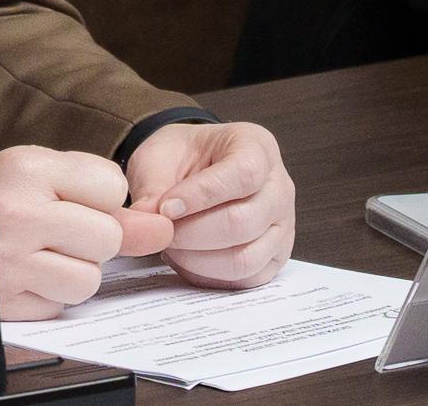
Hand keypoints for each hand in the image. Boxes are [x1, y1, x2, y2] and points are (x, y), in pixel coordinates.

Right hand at [0, 144, 174, 318]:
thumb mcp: (24, 173)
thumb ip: (93, 195)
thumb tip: (160, 229)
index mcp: (26, 167)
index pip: (112, 186)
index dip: (98, 197)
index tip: (70, 198)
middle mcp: (19, 213)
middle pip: (108, 237)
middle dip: (90, 237)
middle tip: (54, 229)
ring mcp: (10, 261)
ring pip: (90, 279)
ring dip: (73, 271)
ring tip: (38, 253)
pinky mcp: (2, 302)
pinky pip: (60, 307)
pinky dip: (48, 296)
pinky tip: (20, 274)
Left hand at [124, 120, 294, 288]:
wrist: (192, 170)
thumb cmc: (182, 158)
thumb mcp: (159, 156)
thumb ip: (153, 186)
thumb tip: (146, 219)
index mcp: (257, 147)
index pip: (243, 174)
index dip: (201, 196)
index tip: (166, 207)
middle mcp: (279, 188)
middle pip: (243, 222)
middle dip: (192, 234)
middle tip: (161, 232)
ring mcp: (281, 227)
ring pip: (245, 258)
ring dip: (198, 260)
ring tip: (172, 245)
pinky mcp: (274, 258)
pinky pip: (244, 279)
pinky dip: (208, 276)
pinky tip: (186, 259)